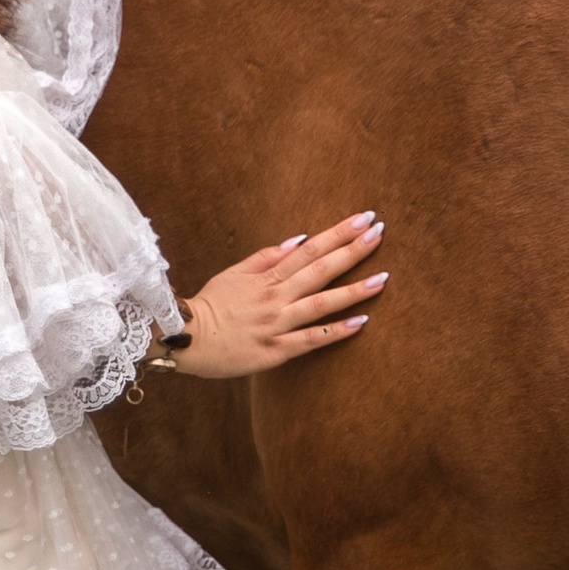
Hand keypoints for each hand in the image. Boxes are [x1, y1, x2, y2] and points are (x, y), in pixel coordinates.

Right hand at [173, 212, 388, 379]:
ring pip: (321, 304)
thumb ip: (266, 257)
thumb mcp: (234, 273)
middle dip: (352, 251)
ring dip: (353, 291)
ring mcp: (277, 324)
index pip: (310, 249)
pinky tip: (361, 322)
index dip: (338, 233)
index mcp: (267, 277)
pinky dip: (336, 331)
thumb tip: (300, 239)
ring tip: (383, 279)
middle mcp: (276, 297)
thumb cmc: (211, 305)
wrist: (185, 339)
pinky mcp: (276, 350)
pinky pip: (311, 339)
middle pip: (320, 270)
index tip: (363, 219)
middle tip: (380, 233)